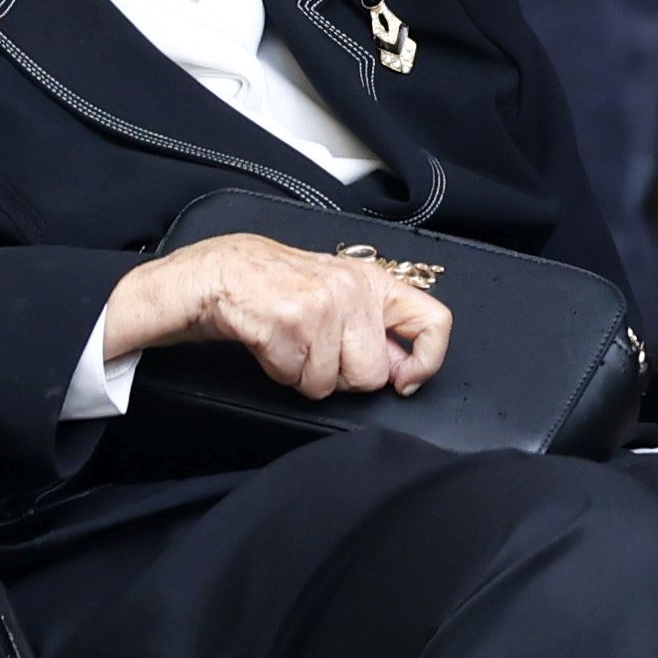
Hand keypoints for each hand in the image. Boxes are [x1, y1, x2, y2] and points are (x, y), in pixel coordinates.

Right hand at [99, 232, 453, 398]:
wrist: (223, 273)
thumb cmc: (282, 288)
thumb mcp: (340, 295)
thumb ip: (375, 328)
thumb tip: (404, 371)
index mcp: (374, 282)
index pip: (434, 321)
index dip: (426, 362)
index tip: (406, 380)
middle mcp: (354, 289)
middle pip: (371, 375)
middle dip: (342, 376)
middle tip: (317, 350)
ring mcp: (322, 305)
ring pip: (331, 384)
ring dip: (306, 375)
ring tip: (291, 343)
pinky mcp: (289, 323)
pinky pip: (297, 379)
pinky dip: (281, 372)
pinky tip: (273, 343)